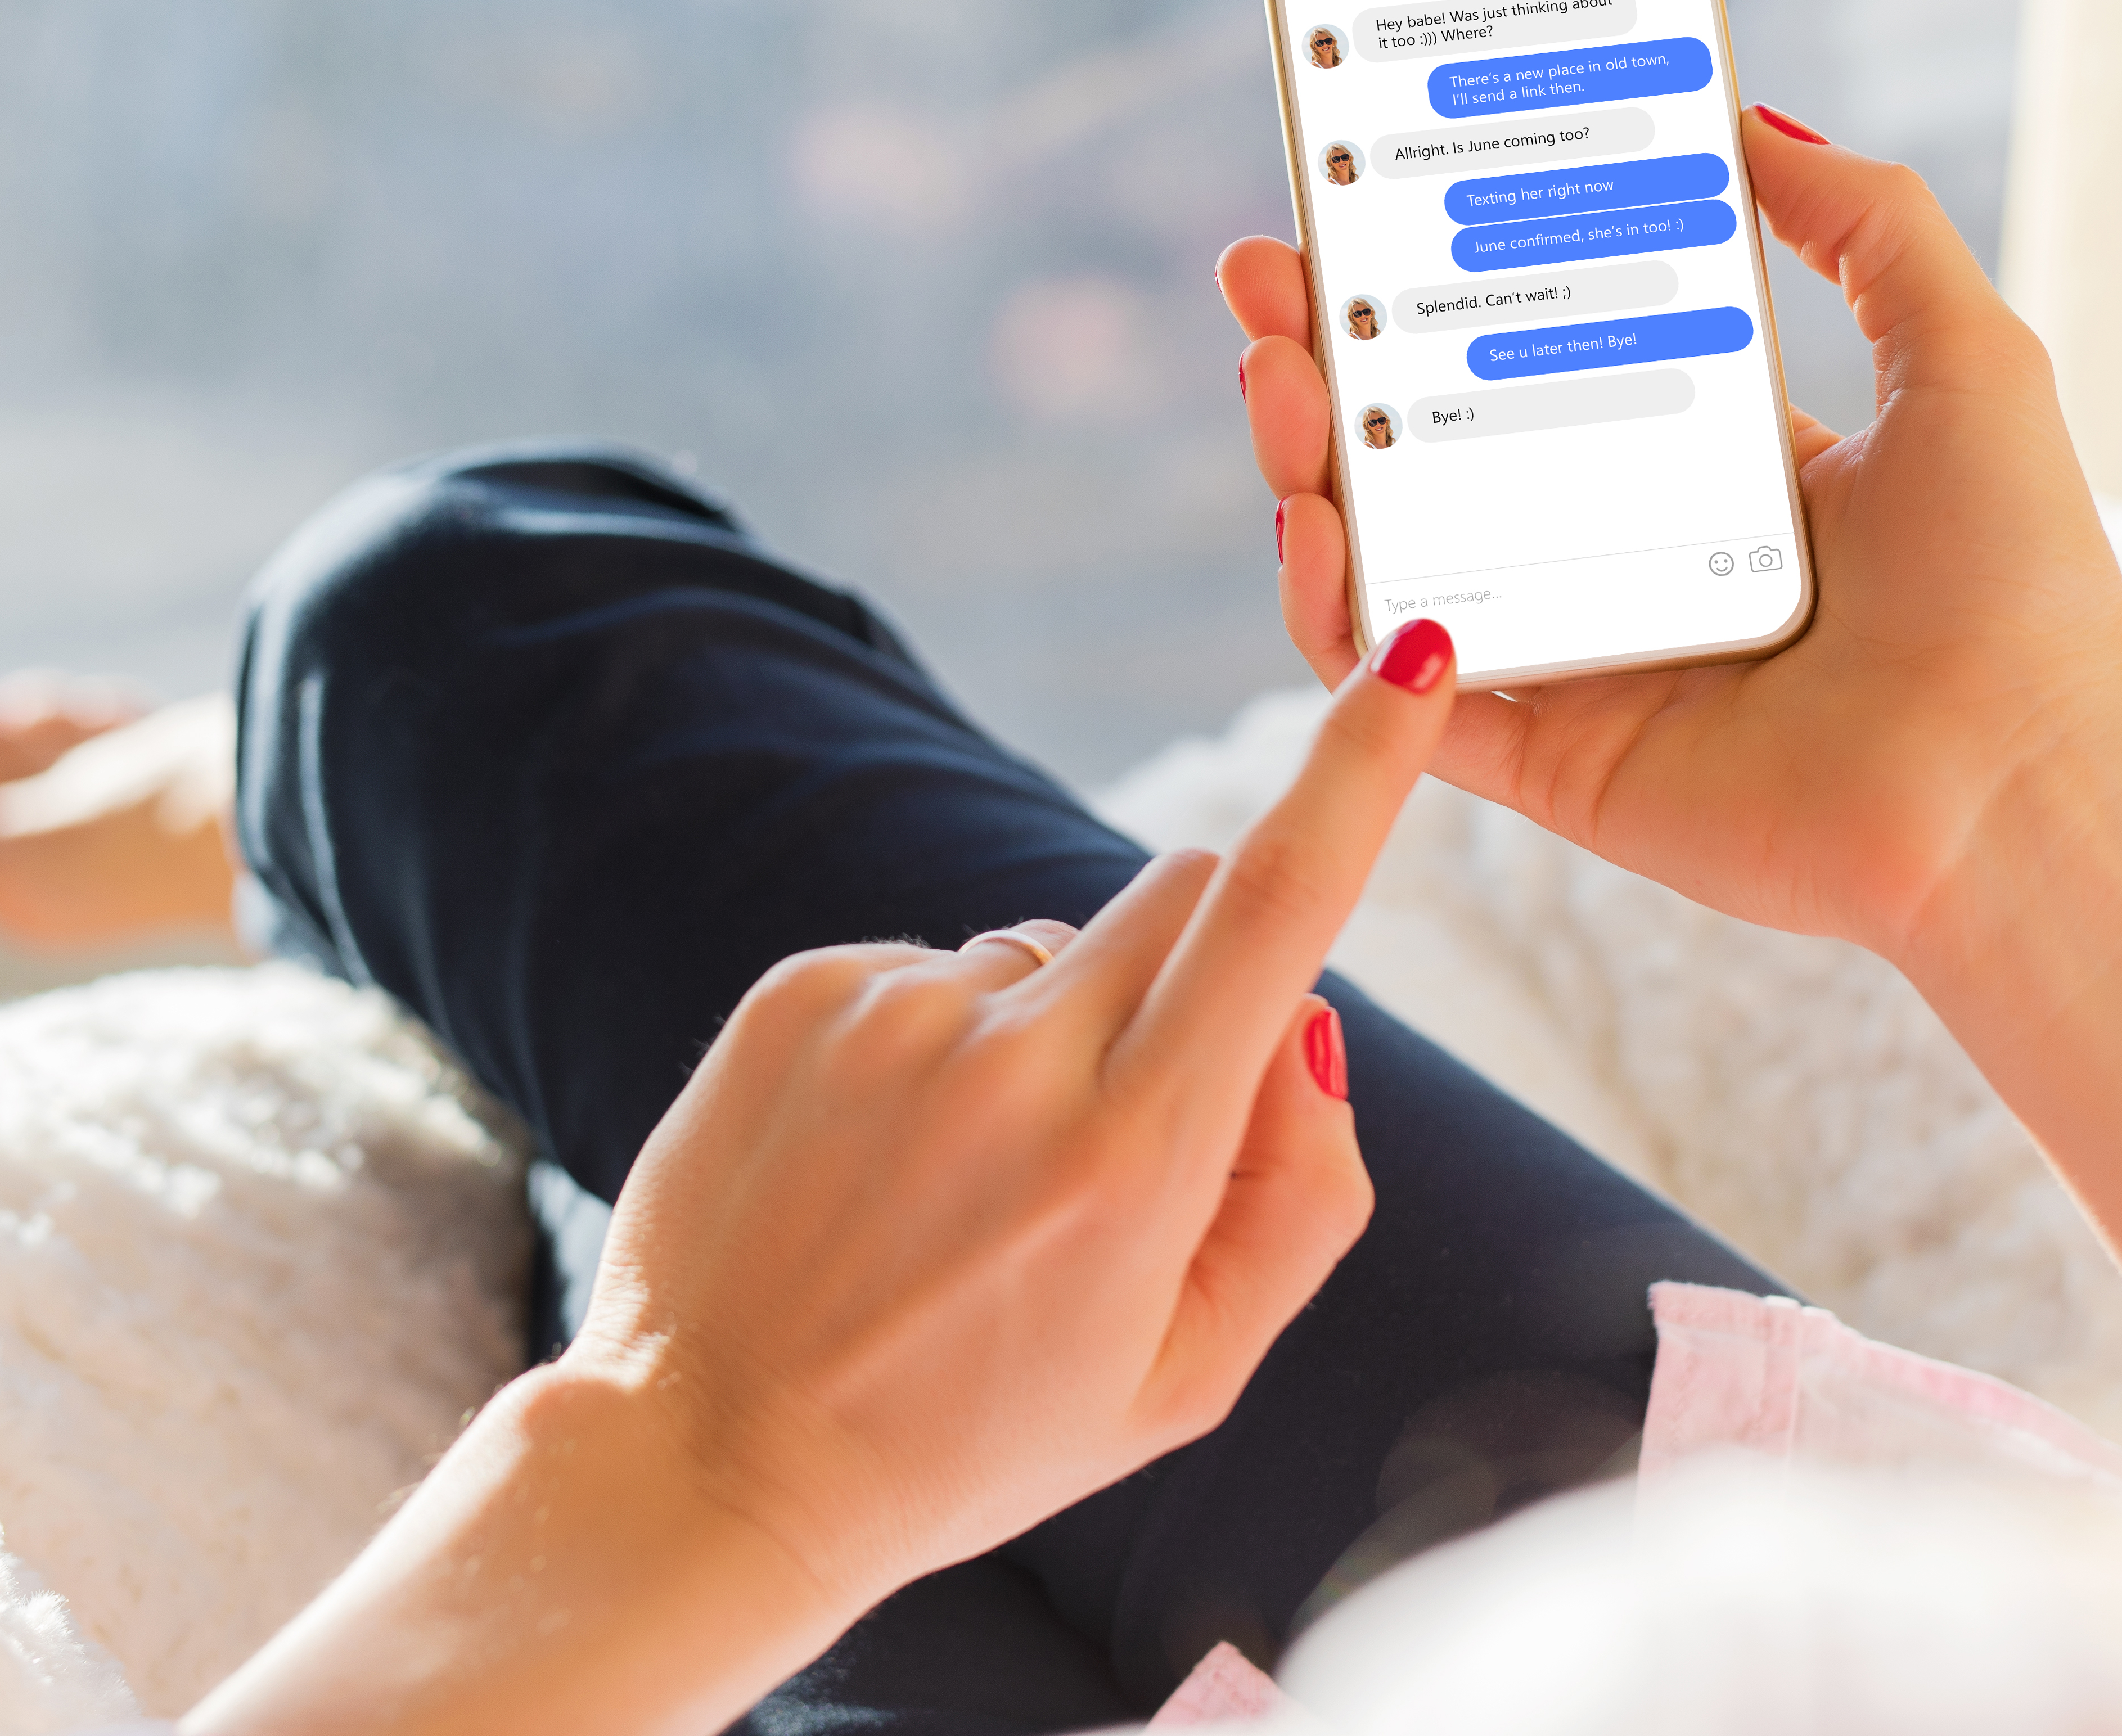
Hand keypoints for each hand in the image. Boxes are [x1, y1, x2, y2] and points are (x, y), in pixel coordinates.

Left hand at [0, 679, 239, 947]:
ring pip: (18, 752)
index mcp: (17, 899)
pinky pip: (77, 730)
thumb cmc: (135, 841)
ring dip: (10, 721)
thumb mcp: (5, 857)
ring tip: (32, 710)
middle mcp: (54, 860)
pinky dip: (68, 715)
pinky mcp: (143, 766)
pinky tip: (97, 713)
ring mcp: (103, 811)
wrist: (266, 806)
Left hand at [188, 622, 1460, 1735]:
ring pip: (1048, 943)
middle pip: (1181, 895)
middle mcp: (1014, 1063)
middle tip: (1129, 1123)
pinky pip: (927, 966)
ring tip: (962, 1184)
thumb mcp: (1188, 1372)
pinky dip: (933, 1045)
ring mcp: (890, 1017)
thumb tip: (1310, 1021)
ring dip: (1047, 1030)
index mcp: (1132, 1158)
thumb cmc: (975, 1437)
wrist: (711, 1465)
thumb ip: (1299, 1194)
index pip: (1278, 907)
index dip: (1358, 768)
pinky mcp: (795, 994)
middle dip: (1198, 970)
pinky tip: (879, 1162)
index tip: (1411, 656)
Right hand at [1227, 111, 2121, 1424]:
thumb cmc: (2016, 584)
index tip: (1367, 200)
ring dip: (1308, 466)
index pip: (1535, 358)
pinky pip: (1400, 691)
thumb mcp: (1963, 354)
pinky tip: (1311, 532)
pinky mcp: (1546, 763)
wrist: (2017, 788)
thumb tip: (1754, 115)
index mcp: (1711, 469)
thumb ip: (1870, 224)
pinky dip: (1336, 618)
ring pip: (1391, 558)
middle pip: (1432, 445)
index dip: (1442, 283)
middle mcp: (1625, 556)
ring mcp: (1574, 660)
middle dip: (1330, 357)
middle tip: (1266, 278)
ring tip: (1271, 381)